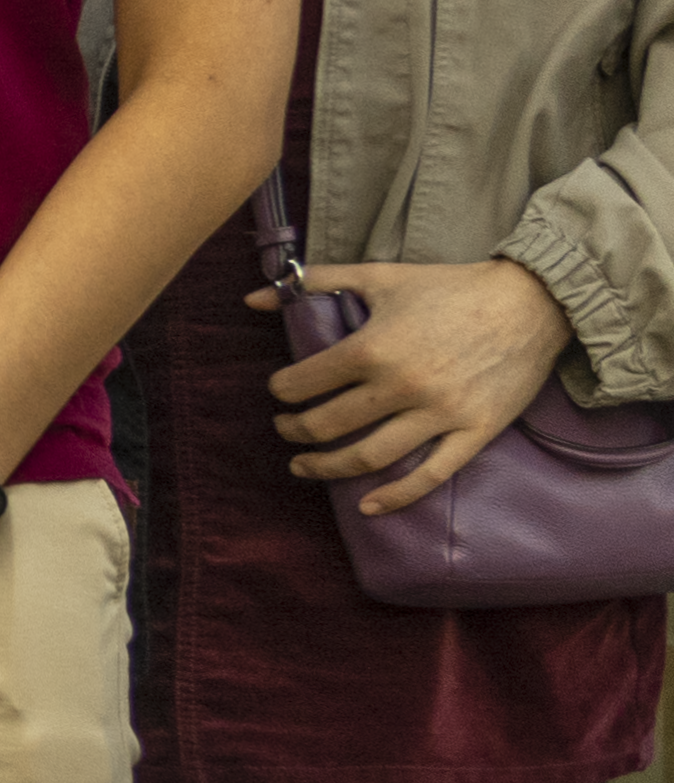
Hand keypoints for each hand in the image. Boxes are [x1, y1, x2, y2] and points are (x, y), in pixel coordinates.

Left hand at [267, 255, 581, 509]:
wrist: (529, 303)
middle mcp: (401, 386)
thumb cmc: (448, 287)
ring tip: (304, 466)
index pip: (303, 383)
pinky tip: (368, 507)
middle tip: (285, 429)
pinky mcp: (474, 432)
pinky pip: (431, 475)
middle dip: (295, 431)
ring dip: (328, 468)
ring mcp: (440, 414)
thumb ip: (313, 283)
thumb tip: (252, 298)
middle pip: (329, 425)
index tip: (279, 394)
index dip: (281, 392)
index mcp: (371, 348)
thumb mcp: (377, 275)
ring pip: (370, 457)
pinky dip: (397, 496)